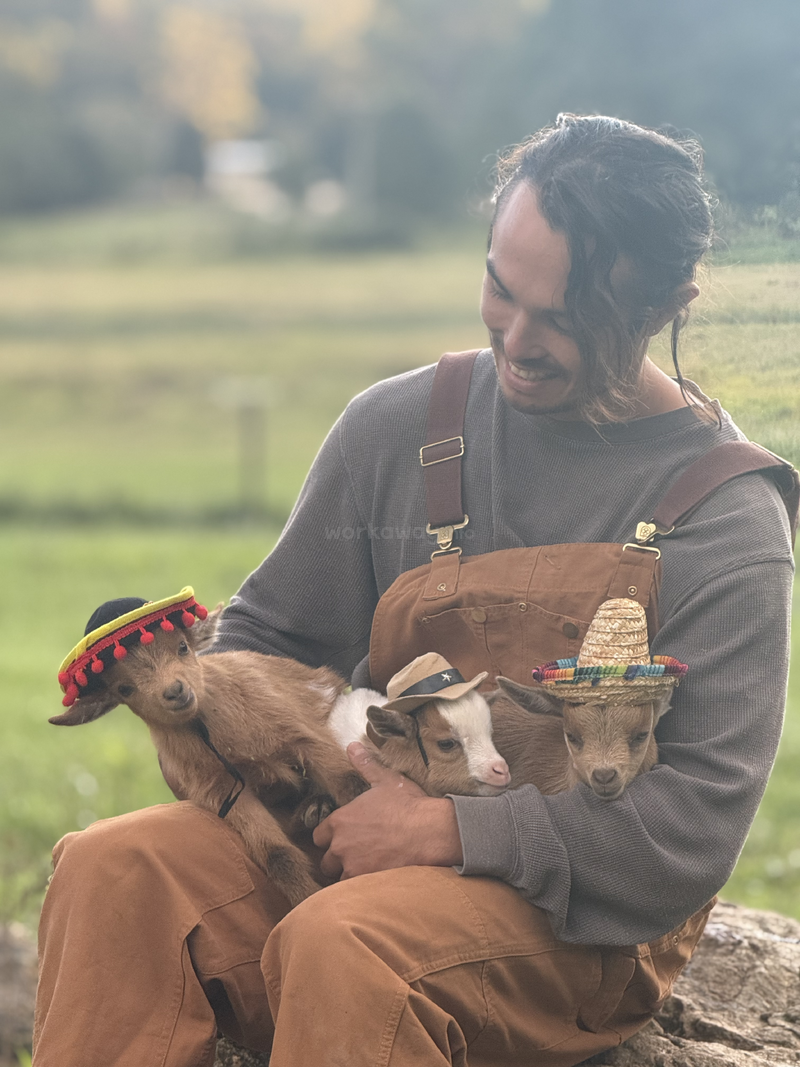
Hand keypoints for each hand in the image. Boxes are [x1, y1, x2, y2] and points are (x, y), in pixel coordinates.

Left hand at [313, 742, 463, 879]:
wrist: (429, 832)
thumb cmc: (408, 805)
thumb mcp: (385, 781)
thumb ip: (365, 766)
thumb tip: (352, 746)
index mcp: (340, 821)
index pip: (319, 836)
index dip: (331, 838)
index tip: (345, 838)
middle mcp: (340, 845)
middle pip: (326, 861)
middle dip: (338, 859)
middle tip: (357, 854)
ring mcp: (352, 866)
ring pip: (340, 878)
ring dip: (350, 874)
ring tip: (368, 868)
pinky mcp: (366, 883)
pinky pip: (355, 891)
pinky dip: (362, 888)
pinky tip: (376, 879)